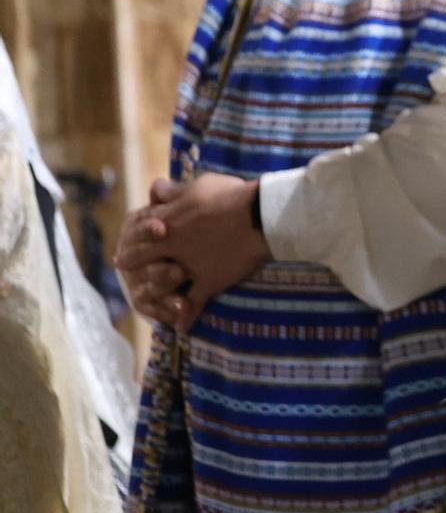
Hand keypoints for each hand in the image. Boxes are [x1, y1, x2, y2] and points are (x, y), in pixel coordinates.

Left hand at [112, 174, 270, 332]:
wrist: (257, 216)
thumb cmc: (230, 196)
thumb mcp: (199, 185)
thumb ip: (174, 191)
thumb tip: (155, 189)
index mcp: (170, 221)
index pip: (141, 230)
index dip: (131, 236)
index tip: (123, 242)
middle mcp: (173, 246)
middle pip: (144, 258)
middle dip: (132, 262)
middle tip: (121, 266)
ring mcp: (190, 266)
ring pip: (163, 284)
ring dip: (151, 293)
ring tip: (142, 299)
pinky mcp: (210, 281)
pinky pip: (196, 302)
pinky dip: (189, 316)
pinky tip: (182, 327)